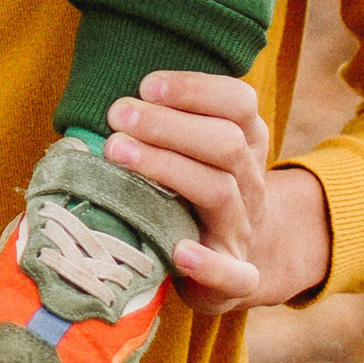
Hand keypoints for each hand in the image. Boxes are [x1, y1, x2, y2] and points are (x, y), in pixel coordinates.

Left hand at [104, 72, 332, 312]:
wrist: (238, 260)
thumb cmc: (196, 190)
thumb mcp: (195, 149)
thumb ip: (168, 120)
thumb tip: (113, 99)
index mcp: (245, 143)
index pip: (239, 103)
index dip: (196, 89)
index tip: (146, 85)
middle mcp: (250, 182)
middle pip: (225, 144)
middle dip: (168, 125)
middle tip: (118, 113)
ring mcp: (243, 229)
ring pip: (219, 192)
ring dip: (167, 168)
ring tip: (117, 151)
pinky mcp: (236, 277)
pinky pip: (235, 274)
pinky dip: (208, 264)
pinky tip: (179, 251)